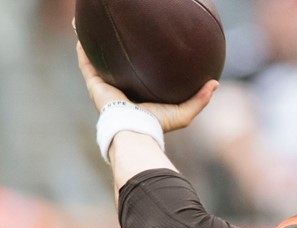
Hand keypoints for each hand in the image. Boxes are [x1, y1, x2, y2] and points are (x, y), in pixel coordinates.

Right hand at [76, 40, 216, 131]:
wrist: (135, 130)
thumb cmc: (158, 124)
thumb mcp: (184, 112)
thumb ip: (200, 98)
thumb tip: (215, 83)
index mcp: (138, 97)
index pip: (138, 76)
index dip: (138, 64)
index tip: (144, 50)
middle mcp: (121, 91)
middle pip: (117, 67)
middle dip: (116, 53)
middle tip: (119, 36)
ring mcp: (105, 87)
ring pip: (97, 62)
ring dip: (94, 45)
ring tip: (93, 28)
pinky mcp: (95, 85)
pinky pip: (86, 62)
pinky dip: (83, 48)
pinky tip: (81, 30)